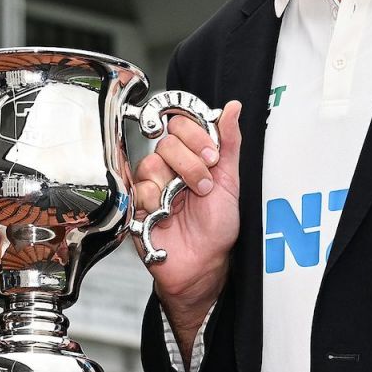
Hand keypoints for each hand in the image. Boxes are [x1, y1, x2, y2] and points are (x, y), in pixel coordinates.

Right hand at [130, 100, 242, 336]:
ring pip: (151, 164)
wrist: (204, 263)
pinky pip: (139, 190)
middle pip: (166, 142)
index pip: (181, 125)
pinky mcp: (137, 204)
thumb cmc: (217, 228)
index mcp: (191, 157)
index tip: (212, 156)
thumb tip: (233, 108)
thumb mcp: (230, 181)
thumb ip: (229, 143)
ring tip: (185, 202)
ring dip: (174, 184)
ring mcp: (152, 185)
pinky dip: (156, 201)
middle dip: (190, 164)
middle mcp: (169, 168)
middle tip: (203, 186)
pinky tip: (167, 214)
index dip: (196, 136)